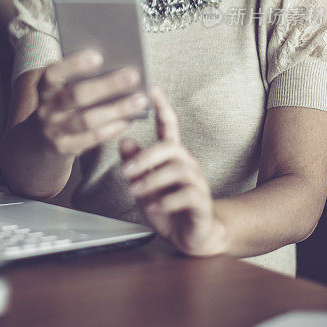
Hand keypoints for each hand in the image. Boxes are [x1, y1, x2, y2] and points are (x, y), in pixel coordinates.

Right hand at [35, 50, 148, 158]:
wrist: (40, 140)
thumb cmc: (61, 103)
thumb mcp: (61, 88)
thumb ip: (78, 77)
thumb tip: (114, 61)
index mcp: (45, 87)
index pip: (55, 73)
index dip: (74, 64)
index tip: (99, 56)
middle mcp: (46, 108)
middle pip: (76, 95)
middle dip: (107, 85)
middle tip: (133, 75)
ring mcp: (53, 130)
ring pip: (88, 120)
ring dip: (117, 109)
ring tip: (140, 100)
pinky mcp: (64, 148)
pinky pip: (92, 138)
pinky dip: (112, 128)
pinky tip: (129, 119)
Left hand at [120, 87, 226, 256]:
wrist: (191, 238)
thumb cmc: (167, 207)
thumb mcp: (143, 185)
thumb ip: (135, 164)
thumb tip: (124, 140)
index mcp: (172, 157)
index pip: (169, 125)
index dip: (162, 106)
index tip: (152, 88)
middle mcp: (187, 164)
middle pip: (171, 148)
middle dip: (146, 157)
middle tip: (125, 171)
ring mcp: (197, 183)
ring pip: (178, 170)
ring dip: (152, 180)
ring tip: (135, 191)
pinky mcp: (202, 203)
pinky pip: (188, 196)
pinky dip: (167, 201)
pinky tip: (153, 207)